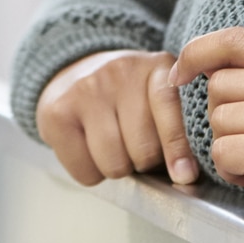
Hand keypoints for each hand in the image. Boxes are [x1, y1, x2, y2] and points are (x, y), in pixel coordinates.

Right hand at [36, 49, 196, 186]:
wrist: (73, 71)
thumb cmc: (125, 96)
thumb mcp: (158, 96)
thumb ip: (177, 125)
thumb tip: (185, 176)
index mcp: (155, 67)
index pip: (167, 106)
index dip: (177, 146)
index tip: (184, 174)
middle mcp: (120, 72)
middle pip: (143, 149)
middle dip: (144, 161)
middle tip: (135, 147)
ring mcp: (86, 89)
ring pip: (114, 163)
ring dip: (117, 168)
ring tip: (113, 147)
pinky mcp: (58, 112)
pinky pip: (85, 171)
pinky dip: (91, 173)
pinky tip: (89, 149)